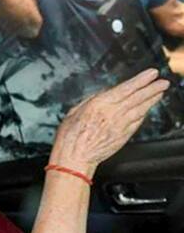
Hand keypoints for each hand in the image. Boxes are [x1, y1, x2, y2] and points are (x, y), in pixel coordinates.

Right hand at [50, 69, 169, 177]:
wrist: (74, 158)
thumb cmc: (70, 137)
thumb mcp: (74, 112)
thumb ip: (91, 100)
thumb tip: (104, 93)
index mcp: (99, 104)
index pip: (126, 88)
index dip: (141, 80)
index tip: (151, 73)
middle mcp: (112, 114)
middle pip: (138, 97)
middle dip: (152, 88)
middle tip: (163, 82)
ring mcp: (120, 126)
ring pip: (141, 109)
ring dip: (152, 100)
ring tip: (160, 92)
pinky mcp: (123, 137)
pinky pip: (137, 123)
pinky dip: (143, 114)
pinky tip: (147, 109)